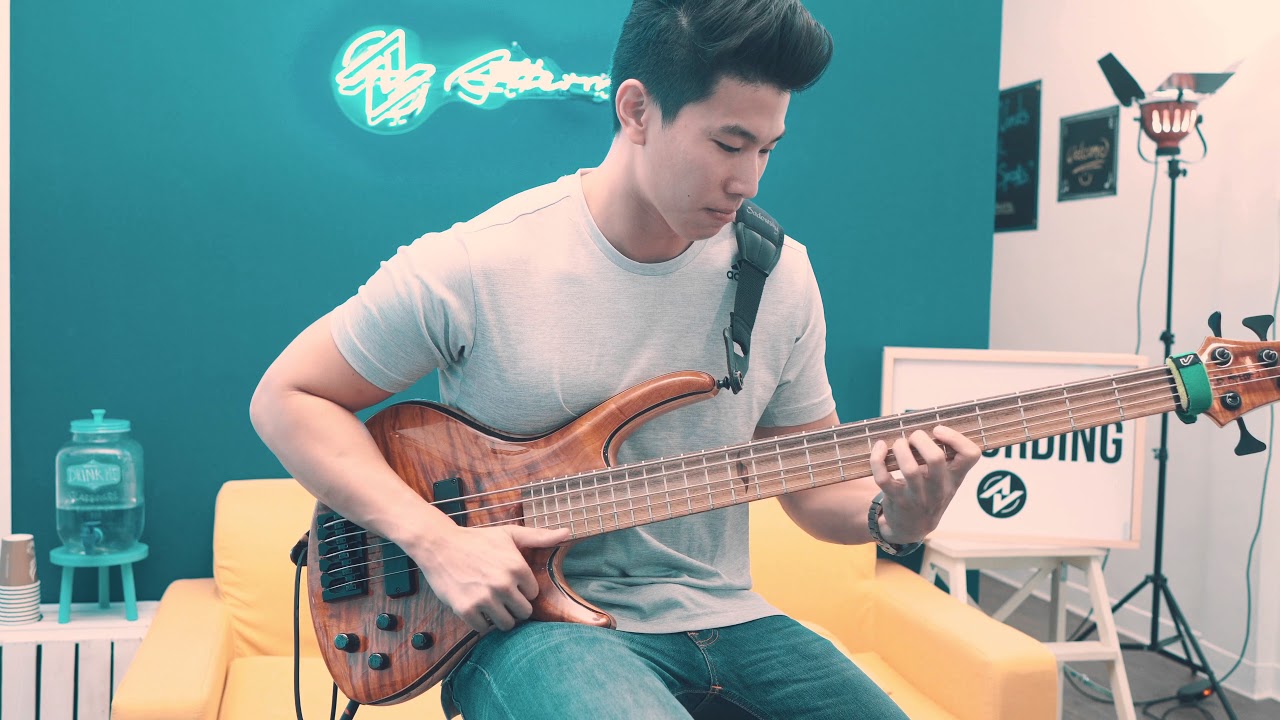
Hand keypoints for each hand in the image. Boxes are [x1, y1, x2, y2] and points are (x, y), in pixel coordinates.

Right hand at [412, 523, 569, 632]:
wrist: (439, 545)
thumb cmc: (477, 539)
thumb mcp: (509, 534)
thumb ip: (539, 536)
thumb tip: (567, 532)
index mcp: (517, 567)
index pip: (532, 594)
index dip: (521, 590)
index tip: (509, 582)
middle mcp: (503, 584)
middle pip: (523, 613)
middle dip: (514, 606)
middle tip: (500, 596)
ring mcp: (484, 598)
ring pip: (506, 624)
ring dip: (499, 617)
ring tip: (490, 603)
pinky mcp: (466, 610)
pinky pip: (483, 629)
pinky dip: (480, 622)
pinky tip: (476, 607)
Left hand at [869, 426, 980, 542]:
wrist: (912, 527)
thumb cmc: (929, 491)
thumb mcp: (945, 478)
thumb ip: (944, 456)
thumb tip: (924, 422)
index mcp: (955, 477)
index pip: (971, 455)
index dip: (956, 437)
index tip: (938, 430)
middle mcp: (939, 489)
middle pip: (935, 459)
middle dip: (920, 440)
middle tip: (914, 437)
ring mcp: (917, 497)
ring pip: (909, 469)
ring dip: (900, 448)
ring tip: (898, 444)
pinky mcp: (896, 500)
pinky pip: (883, 478)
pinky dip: (877, 458)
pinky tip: (880, 448)